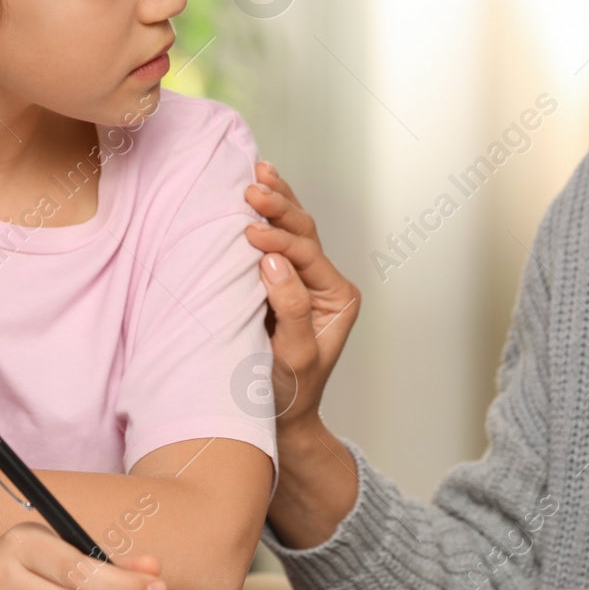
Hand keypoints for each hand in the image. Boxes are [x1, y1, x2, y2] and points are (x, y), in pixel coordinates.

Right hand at [243, 161, 360, 434]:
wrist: (279, 417)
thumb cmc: (289, 392)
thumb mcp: (295, 356)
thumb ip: (290, 306)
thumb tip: (273, 259)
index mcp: (338, 297)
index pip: (308, 256)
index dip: (280, 241)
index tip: (251, 233)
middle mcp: (326, 283)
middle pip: (305, 233)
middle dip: (279, 209)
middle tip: (252, 188)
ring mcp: (304, 279)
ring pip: (293, 230)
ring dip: (275, 202)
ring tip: (258, 173)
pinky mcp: (282, 280)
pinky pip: (276, 241)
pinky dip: (266, 216)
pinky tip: (254, 193)